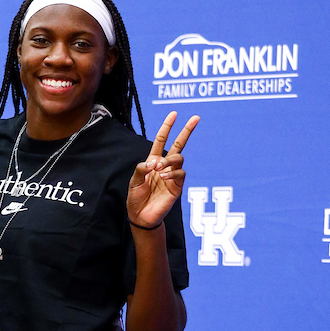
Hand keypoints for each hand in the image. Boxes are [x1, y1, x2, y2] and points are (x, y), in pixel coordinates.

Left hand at [126, 111, 198, 230]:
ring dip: (170, 160)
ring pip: (179, 159)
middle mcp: (165, 166)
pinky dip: (172, 173)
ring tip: (159, 170)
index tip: (174, 113)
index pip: (162, 140)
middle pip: (179, 144)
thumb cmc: (136, 199)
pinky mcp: (177, 187)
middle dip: (187, 130)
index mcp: (153, 162)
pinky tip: (164, 177)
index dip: (167, 127)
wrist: (141, 217)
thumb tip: (155, 161)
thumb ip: (142, 168)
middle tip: (196, 118)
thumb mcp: (134, 182)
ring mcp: (172, 176)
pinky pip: (180, 173)